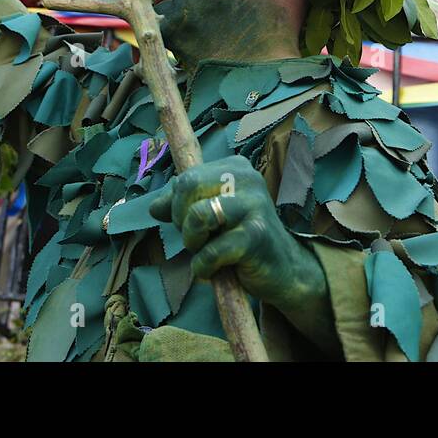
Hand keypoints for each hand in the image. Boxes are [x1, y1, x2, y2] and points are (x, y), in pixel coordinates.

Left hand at [150, 156, 325, 308]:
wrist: (283, 270)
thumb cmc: (242, 239)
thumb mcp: (211, 216)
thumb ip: (183, 205)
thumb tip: (154, 207)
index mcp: (234, 167)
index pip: (185, 177)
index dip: (177, 205)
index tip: (191, 223)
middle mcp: (246, 178)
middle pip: (187, 186)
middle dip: (181, 220)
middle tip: (198, 238)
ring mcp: (254, 205)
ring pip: (198, 215)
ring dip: (192, 242)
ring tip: (205, 251)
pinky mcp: (256, 236)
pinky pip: (211, 251)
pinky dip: (203, 266)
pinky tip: (214, 270)